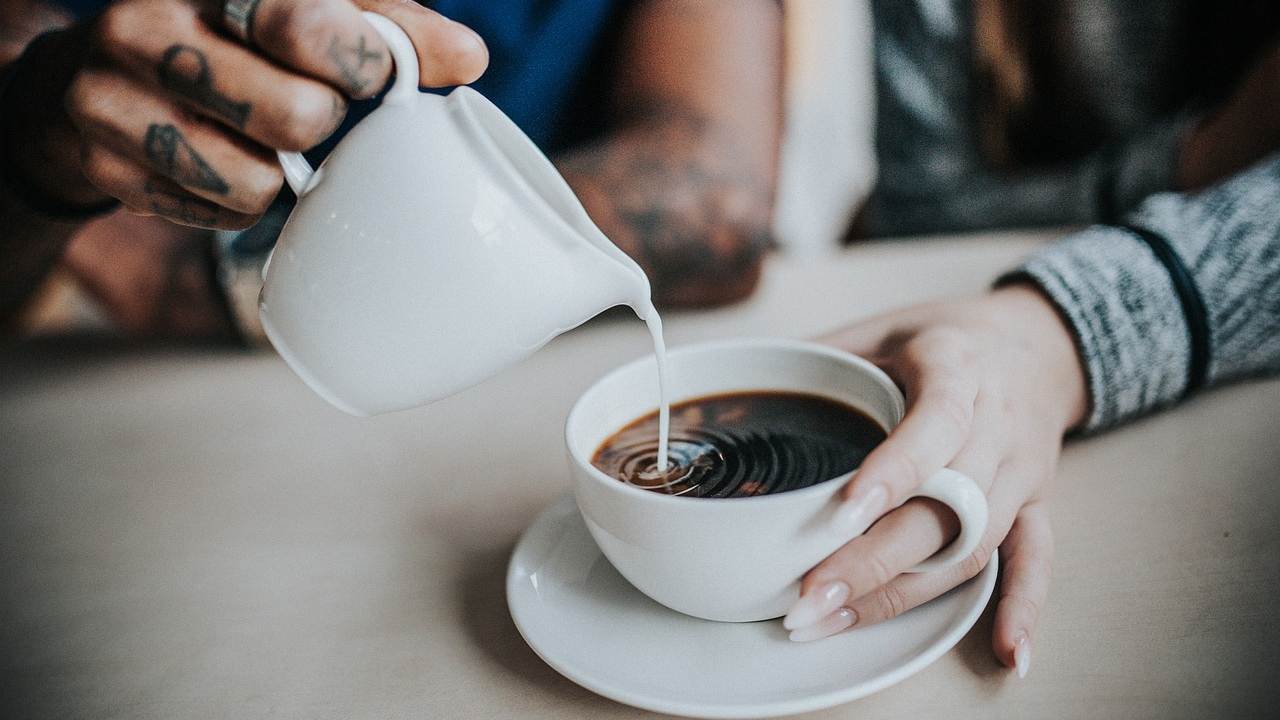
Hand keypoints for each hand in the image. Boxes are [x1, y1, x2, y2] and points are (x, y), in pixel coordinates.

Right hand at [6, 0, 486, 228]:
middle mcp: (147, 26)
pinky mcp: (102, 167)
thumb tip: (470, 58)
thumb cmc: (230, 39)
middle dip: (323, 123)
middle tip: (312, 110)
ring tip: (259, 139)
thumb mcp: (307, 7)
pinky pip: (216, 214)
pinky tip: (216, 163)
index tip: (380, 78)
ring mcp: (111, 98)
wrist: (87, 79)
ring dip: (279, 176)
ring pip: (255, 182)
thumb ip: (389, 24)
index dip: (366, 63)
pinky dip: (235, 202)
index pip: (309, 22)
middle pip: (296, 116)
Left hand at [782, 285, 1088, 677]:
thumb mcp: (880, 327)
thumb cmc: (944, 338)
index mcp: (958, 368)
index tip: (844, 512)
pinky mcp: (1037, 503)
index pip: (936, 423)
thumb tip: (736, 386)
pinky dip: (1024, 608)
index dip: (894, 470)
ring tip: (835, 620)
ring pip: (974, 543)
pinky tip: (1006, 654)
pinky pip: (1037, 558)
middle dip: (873, 558)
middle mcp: (997, 424)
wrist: (1035, 342)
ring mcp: (1021, 470)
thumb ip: (820, 357)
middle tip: (808, 595)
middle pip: (946, 504)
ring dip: (905, 592)